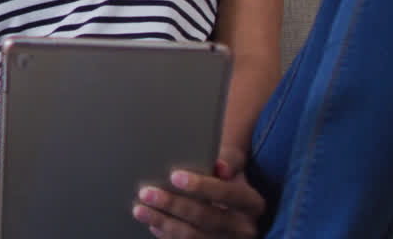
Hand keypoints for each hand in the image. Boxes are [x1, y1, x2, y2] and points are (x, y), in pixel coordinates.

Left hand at [131, 146, 263, 237]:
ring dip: (164, 223)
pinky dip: (167, 235)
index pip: (228, 193)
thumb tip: (221, 166)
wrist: (230, 204)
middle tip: (147, 193)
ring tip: (141, 209)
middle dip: (173, 205)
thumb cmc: (226, 178)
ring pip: (193, 237)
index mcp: (252, 203)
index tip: (174, 176)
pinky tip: (153, 223)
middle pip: (206, 218)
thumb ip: (229, 160)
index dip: (201, 185)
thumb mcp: (233, 166)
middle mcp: (245, 228)